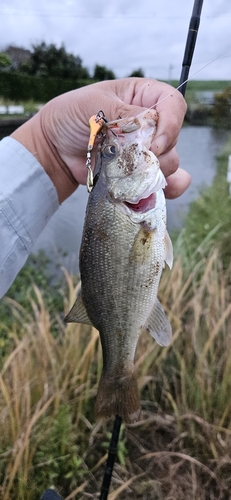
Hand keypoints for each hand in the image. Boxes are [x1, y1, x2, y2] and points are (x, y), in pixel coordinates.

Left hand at [11, 78, 190, 201]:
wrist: (54, 150)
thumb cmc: (69, 118)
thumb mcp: (94, 104)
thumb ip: (124, 113)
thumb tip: (150, 129)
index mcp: (141, 97)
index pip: (173, 104)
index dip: (171, 123)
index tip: (155, 143)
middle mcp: (148, 122)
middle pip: (173, 137)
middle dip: (159, 151)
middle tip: (134, 159)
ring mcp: (145, 149)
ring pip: (169, 161)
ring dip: (155, 172)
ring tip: (131, 175)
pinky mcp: (140, 172)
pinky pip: (166, 181)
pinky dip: (169, 188)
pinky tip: (159, 191)